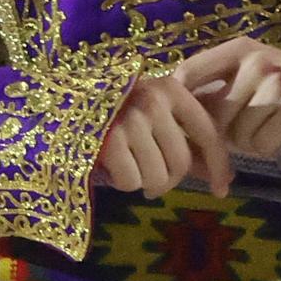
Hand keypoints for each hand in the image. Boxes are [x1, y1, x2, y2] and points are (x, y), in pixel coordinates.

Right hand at [92, 64, 233, 196]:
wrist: (59, 104)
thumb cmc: (113, 112)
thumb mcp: (153, 114)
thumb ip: (185, 139)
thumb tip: (222, 177)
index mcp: (171, 90)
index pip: (207, 133)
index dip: (218, 166)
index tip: (221, 190)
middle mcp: (153, 102)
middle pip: (181, 163)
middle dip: (169, 181)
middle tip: (153, 183)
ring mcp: (130, 120)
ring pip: (157, 177)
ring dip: (144, 183)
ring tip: (130, 171)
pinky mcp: (108, 142)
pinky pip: (131, 181)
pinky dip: (124, 183)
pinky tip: (113, 170)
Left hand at [174, 33, 280, 173]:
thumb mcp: (250, 71)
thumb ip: (215, 87)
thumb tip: (173, 118)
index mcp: (242, 48)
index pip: (189, 72)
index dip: (180, 101)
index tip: (180, 117)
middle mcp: (258, 62)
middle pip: (212, 114)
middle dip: (220, 130)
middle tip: (241, 125)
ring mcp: (278, 86)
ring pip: (235, 134)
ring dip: (245, 139)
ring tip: (266, 123)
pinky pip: (258, 145)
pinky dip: (264, 146)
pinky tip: (280, 131)